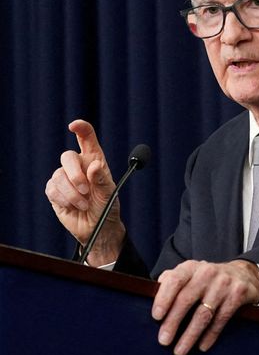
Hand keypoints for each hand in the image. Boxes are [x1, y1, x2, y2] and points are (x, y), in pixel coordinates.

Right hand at [44, 119, 123, 264]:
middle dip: (75, 174)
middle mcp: (78, 166)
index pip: (87, 138)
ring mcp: (64, 178)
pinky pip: (52, 189)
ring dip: (72, 193)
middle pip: (67, 157)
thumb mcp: (109, 194)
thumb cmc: (107, 208)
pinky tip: (73, 206)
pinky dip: (64, 199)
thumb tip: (94, 165)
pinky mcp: (54, 191)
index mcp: (95, 160)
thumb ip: (102, 180)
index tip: (74, 126)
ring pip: (58, 176)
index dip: (81, 128)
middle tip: (86, 190)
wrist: (97, 228)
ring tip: (84, 204)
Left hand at [152, 259, 258, 354]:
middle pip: (186, 299)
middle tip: (164, 340)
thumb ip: (172, 280)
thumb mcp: (191, 273)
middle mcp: (207, 272)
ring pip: (203, 313)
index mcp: (191, 267)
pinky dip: (210, 335)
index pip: (174, 280)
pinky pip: (221, 319)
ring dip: (190, 335)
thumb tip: (152, 292)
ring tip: (180, 350)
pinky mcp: (238, 294)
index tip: (156, 316)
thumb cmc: (209, 279)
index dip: (164, 298)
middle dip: (173, 322)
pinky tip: (202, 345)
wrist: (244, 274)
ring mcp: (224, 283)